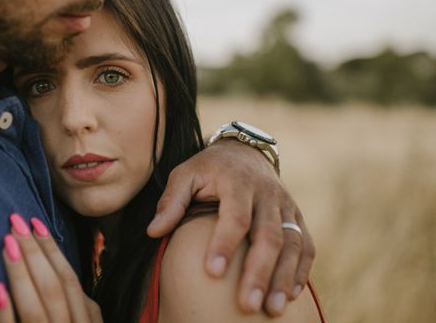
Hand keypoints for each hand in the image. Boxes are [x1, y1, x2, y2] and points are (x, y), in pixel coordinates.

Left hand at [0, 214, 101, 322]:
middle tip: (15, 222)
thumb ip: (86, 311)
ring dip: (19, 274)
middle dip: (33, 253)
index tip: (35, 222)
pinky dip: (4, 312)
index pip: (68, 280)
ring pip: (33, 309)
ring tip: (6, 243)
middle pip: (52, 288)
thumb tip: (77, 285)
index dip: (52, 250)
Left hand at [147, 139, 314, 316]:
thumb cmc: (209, 168)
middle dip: (259, 272)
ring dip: (284, 278)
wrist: (245, 151)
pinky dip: (302, 270)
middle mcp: (267, 193)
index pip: (236, 216)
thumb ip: (171, 201)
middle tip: (247, 304)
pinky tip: (291, 295)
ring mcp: (286, 205)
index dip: (225, 243)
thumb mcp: (185, 174)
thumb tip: (153, 232)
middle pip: (269, 235)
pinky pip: (305, 245)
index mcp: (238, 181)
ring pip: (292, 243)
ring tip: (273, 310)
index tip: (213, 272)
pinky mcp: (296, 217)